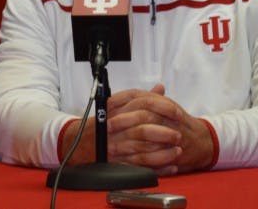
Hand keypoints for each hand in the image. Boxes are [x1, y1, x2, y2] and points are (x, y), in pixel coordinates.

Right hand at [58, 84, 213, 174]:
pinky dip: (157, 168)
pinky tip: (170, 167)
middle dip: (164, 133)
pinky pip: (139, 167)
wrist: (79, 142)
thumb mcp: (118, 105)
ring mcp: (115, 146)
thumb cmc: (102, 122)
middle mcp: (115, 127)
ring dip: (164, 153)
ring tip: (178, 152)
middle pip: (143, 129)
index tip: (177, 113)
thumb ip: (140, 97)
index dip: (162, 108)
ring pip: (143, 150)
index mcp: (117, 110)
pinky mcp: (117, 162)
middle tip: (178, 135)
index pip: (143, 105)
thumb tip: (160, 88)